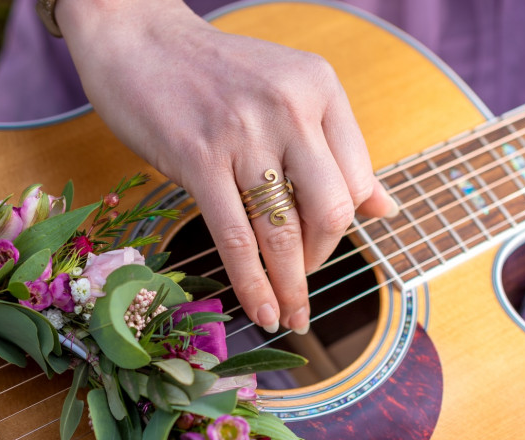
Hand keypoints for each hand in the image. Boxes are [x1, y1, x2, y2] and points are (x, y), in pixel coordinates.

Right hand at [57, 0, 397, 333]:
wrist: (136, 37)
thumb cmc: (213, 72)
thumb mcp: (288, 93)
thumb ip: (337, 150)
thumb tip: (387, 209)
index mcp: (321, 88)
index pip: (358, 178)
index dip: (346, 224)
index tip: (322, 243)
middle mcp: (290, 107)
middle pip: (332, 209)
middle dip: (320, 256)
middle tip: (301, 273)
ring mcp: (244, 133)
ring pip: (283, 231)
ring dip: (290, 285)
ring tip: (290, 316)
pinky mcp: (198, 159)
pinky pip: (235, 238)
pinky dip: (252, 284)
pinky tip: (260, 309)